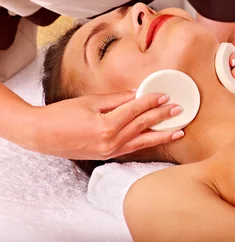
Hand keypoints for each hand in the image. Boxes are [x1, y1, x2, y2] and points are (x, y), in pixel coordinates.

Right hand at [32, 91, 184, 159]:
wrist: (40, 135)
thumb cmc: (61, 115)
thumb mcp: (91, 101)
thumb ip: (117, 99)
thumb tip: (138, 94)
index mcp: (106, 126)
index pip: (136, 110)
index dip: (152, 101)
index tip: (165, 96)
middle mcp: (110, 142)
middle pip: (143, 126)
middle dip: (163, 117)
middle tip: (179, 110)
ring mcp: (109, 151)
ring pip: (142, 142)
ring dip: (161, 136)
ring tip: (178, 131)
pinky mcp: (106, 156)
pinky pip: (131, 149)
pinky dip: (145, 143)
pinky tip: (156, 139)